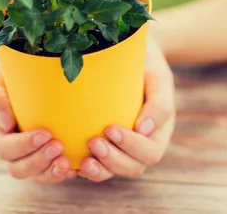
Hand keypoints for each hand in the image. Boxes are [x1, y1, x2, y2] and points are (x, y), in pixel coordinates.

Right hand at [0, 57, 75, 182]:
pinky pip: (53, 172)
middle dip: (39, 161)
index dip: (23, 146)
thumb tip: (5, 124)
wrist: (28, 66)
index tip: (45, 132)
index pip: (5, 147)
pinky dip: (63, 172)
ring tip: (67, 162)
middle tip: (59, 146)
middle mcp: (11, 145)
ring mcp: (29, 151)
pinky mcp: (47, 152)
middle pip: (18, 167)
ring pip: (35, 175)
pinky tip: (77, 165)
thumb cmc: (10, 68)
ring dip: (51, 172)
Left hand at [79, 36, 175, 180]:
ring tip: (82, 159)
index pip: (150, 152)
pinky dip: (81, 168)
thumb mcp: (157, 76)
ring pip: (111, 171)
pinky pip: (93, 165)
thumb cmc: (145, 65)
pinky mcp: (100, 147)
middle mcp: (140, 146)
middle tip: (93, 142)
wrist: (127, 54)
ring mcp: (119, 149)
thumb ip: (158, 101)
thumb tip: (143, 129)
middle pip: (132, 167)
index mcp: (157, 133)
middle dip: (113, 160)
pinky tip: (68, 161)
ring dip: (98, 170)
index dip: (132, 147)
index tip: (111, 128)